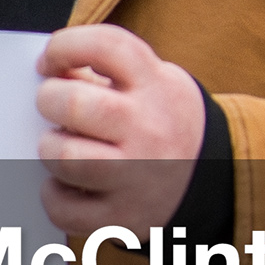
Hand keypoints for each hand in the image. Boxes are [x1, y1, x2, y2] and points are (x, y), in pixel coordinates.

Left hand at [33, 23, 208, 239]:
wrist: (216, 177)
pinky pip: (61, 206)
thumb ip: (110, 72)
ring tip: (63, 146)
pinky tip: (69, 184)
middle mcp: (150, 130)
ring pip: (62, 157)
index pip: (106, 47)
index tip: (50, 63)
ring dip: (49, 149)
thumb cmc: (163, 122)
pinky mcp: (121, 218)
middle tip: (52, 106)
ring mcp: (137, 177)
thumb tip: (49, 75)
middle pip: (73, 104)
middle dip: (48, 100)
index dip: (65, 47)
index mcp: (157, 86)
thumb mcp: (155, 83)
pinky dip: (54, 195)